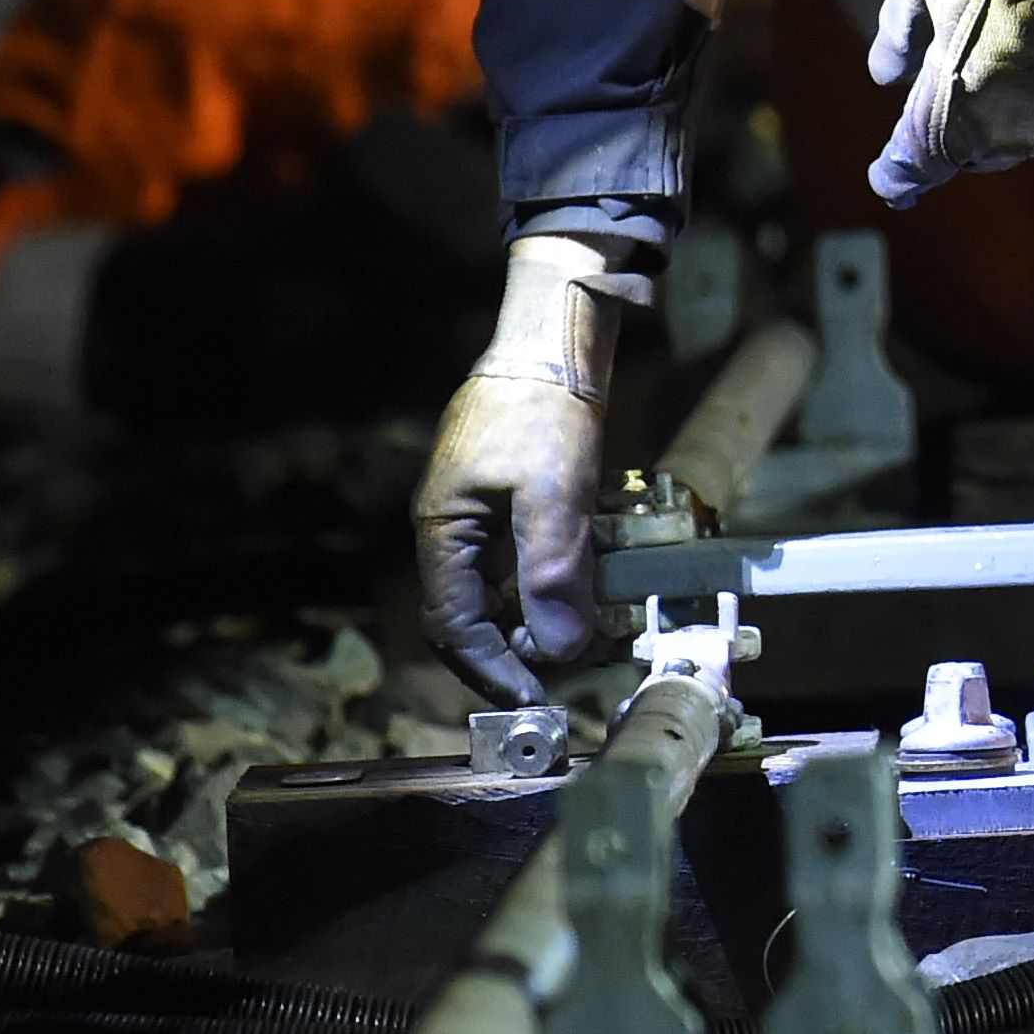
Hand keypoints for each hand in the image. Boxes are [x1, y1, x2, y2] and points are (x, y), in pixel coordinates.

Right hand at [414, 239, 620, 707]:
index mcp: (444, 528)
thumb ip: (554, 571)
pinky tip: (589, 591)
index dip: (492, 668)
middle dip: (517, 650)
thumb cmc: (544, 402)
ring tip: (586, 637)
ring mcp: (482, 515)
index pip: (452, 625)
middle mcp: (454, 528)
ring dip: (539, 620)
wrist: (556, 336)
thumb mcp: (554, 491)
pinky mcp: (512, 502)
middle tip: (568, 672)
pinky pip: (524, 562)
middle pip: (474, 616)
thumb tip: (562, 649)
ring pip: (502, 591)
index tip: (535, 697)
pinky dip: (553, 584)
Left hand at [864, 0, 1033, 203]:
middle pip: (972, 153)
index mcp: (956, 87)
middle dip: (956, 132)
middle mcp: (1011, 115)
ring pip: (1024, 144)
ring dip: (1008, 120)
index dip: (899, 175)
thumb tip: (885, 75)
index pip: (920, 157)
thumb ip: (896, 29)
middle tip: (960, 85)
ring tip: (1012, 59)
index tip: (888, 184)